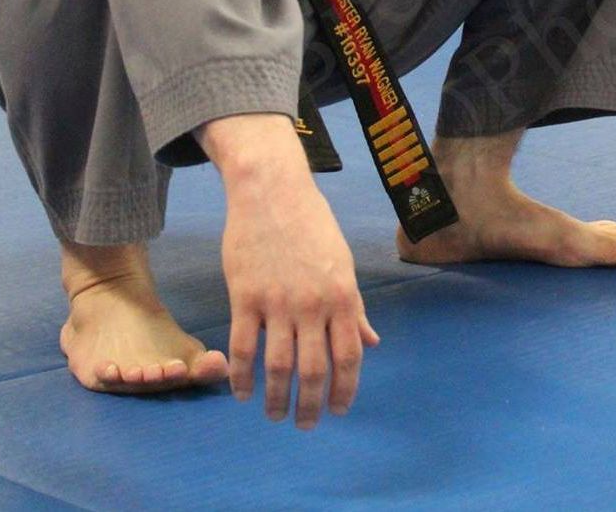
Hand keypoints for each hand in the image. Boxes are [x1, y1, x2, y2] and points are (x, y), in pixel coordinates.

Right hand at [199, 114, 379, 429]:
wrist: (272, 191)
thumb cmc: (312, 224)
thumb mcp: (342, 262)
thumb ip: (355, 306)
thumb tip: (373, 342)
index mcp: (342, 295)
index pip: (349, 356)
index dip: (345, 389)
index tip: (340, 410)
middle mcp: (313, 304)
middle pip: (314, 369)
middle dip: (311, 405)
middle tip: (306, 425)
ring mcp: (277, 302)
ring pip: (278, 366)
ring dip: (276, 399)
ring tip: (274, 416)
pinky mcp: (245, 297)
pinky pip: (243, 347)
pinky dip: (242, 376)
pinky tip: (244, 392)